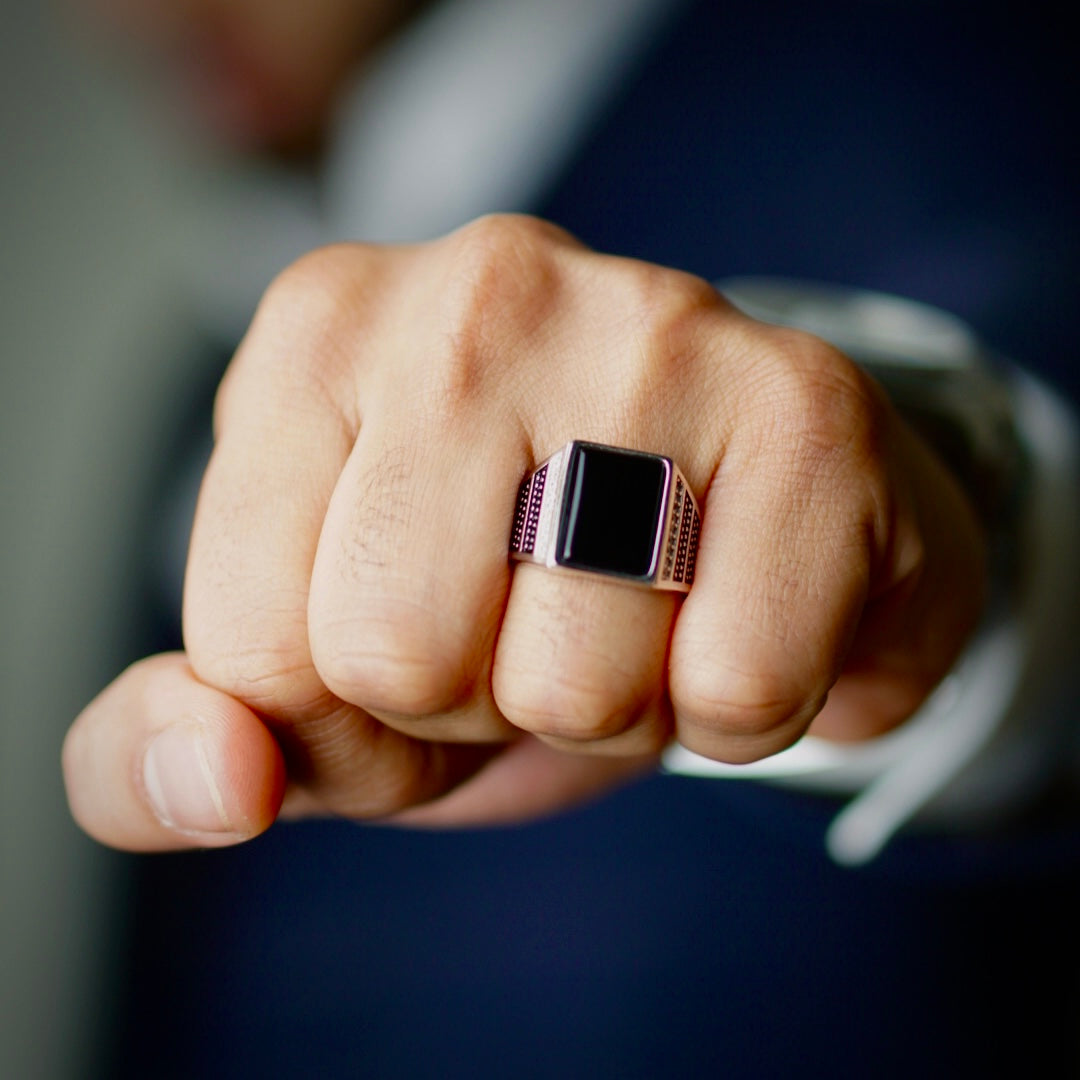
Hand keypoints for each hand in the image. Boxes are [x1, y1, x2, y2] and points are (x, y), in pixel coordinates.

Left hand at [62, 215, 985, 850]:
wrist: (735, 511)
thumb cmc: (509, 584)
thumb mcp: (312, 663)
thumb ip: (176, 738)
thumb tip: (212, 785)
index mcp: (316, 333)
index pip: (254, 651)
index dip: (349, 718)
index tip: (425, 643)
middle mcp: (472, 291)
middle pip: (401, 657)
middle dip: (476, 704)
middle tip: (538, 621)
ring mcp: (647, 327)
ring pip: (572, 687)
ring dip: (610, 709)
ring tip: (641, 609)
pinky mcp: (803, 403)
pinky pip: (734, 693)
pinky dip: (736, 712)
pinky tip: (737, 608)